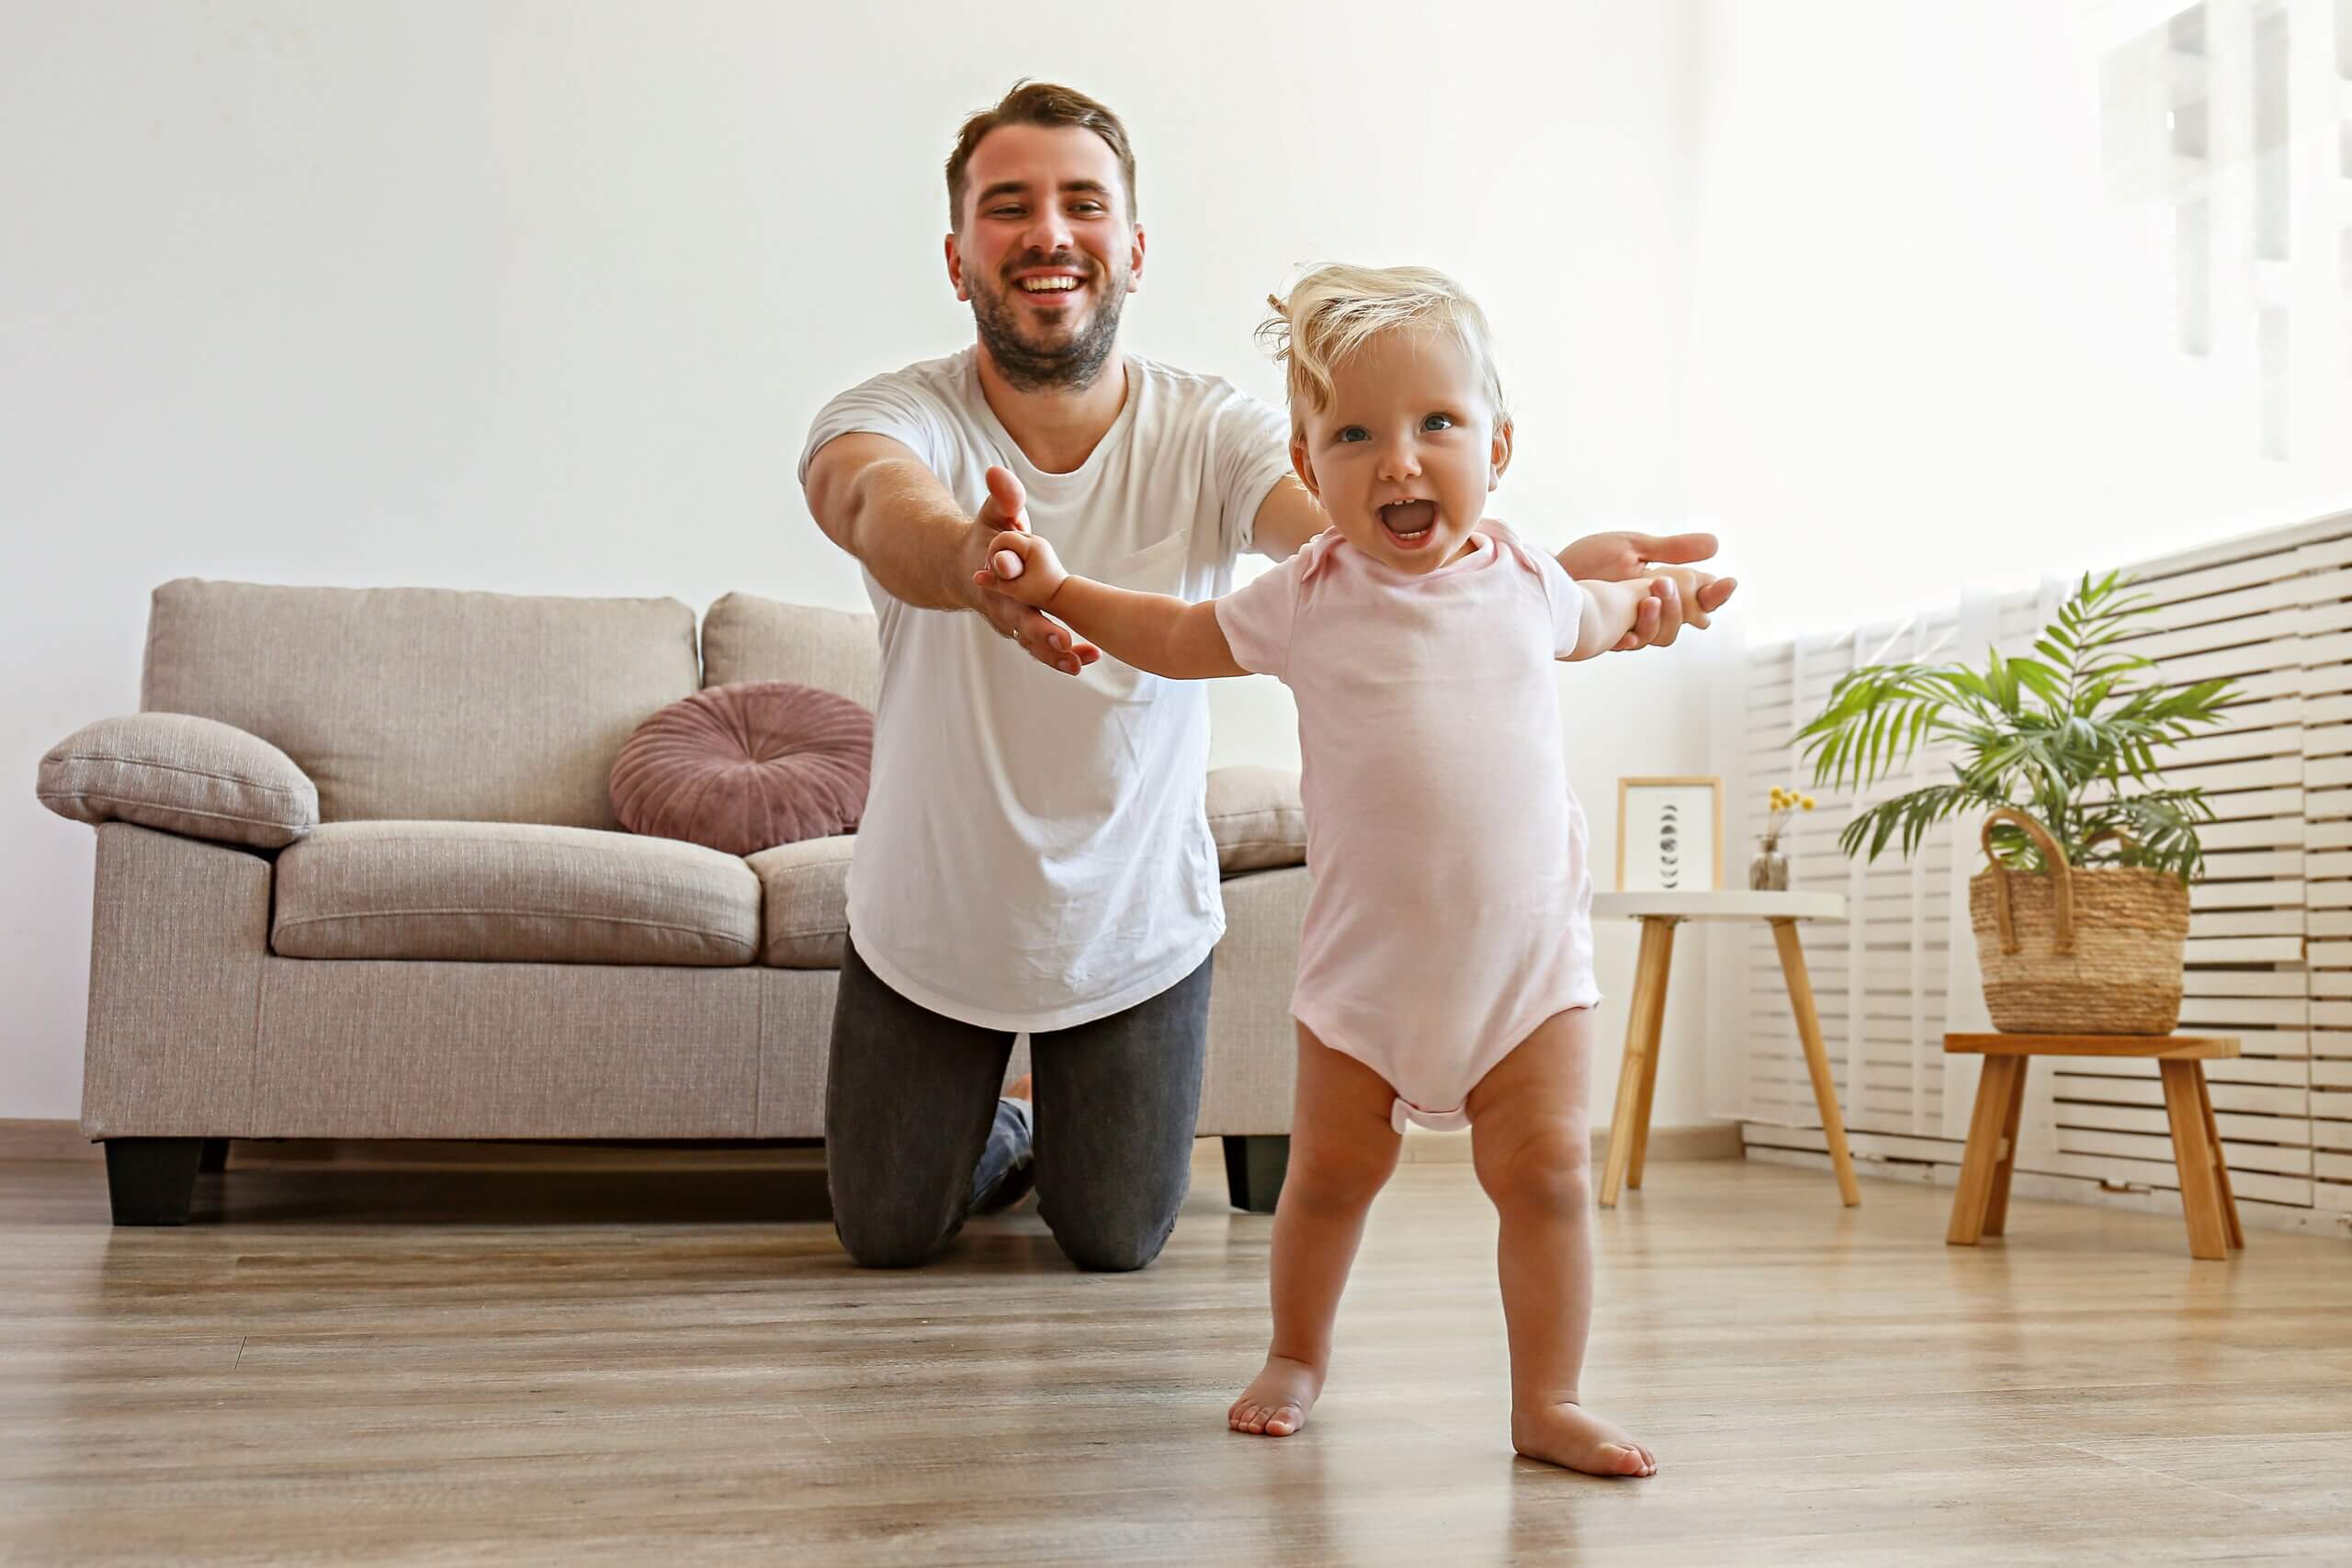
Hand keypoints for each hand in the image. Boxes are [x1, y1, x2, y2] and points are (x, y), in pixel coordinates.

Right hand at [961, 466, 1098, 675]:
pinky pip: (1041, 647)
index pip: (1010, 595)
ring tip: (1081, 663)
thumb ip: (1001, 498)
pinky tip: (1090, 658)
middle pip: (1022, 626)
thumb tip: (998, 472)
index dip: (1021, 600)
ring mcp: (1010, 622)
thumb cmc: (984, 536)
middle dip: (1044, 637)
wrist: (961, 568)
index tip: (1044, 614)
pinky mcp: (1022, 630)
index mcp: (994, 582)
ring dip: (1055, 656)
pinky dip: (1062, 655)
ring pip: (1032, 644)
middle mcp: (1001, 607)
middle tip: (1067, 646)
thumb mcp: (991, 514)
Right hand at [972, 529, 1069, 609]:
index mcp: (1032, 546)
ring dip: (1003, 554)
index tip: (995, 570)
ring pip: (1010, 541)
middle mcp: (1036, 540)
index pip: (1003, 539)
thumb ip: (995, 581)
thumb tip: (976, 577)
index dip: (993, 553)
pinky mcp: (1035, 547)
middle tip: (998, 572)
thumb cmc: (1041, 594)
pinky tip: (1011, 571)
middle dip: (997, 553)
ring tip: (1005, 573)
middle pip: (1006, 537)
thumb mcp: (1015, 589)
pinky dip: (1010, 556)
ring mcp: (1037, 542)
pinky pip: (1016, 546)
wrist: (1062, 595)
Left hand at [1559, 530, 1736, 650]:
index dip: (1717, 593)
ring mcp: (1634, 626)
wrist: (1550, 575)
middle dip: (1685, 603)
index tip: (1729, 582)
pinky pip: (1630, 644)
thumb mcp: (1633, 546)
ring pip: (1664, 636)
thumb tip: (1715, 544)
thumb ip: (1672, 549)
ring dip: (1662, 617)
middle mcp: (1654, 610)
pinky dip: (1635, 635)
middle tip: (1666, 580)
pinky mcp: (1611, 638)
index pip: (1702, 596)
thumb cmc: (1590, 559)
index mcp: (1666, 586)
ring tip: (1649, 594)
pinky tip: (1630, 630)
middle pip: (1690, 620)